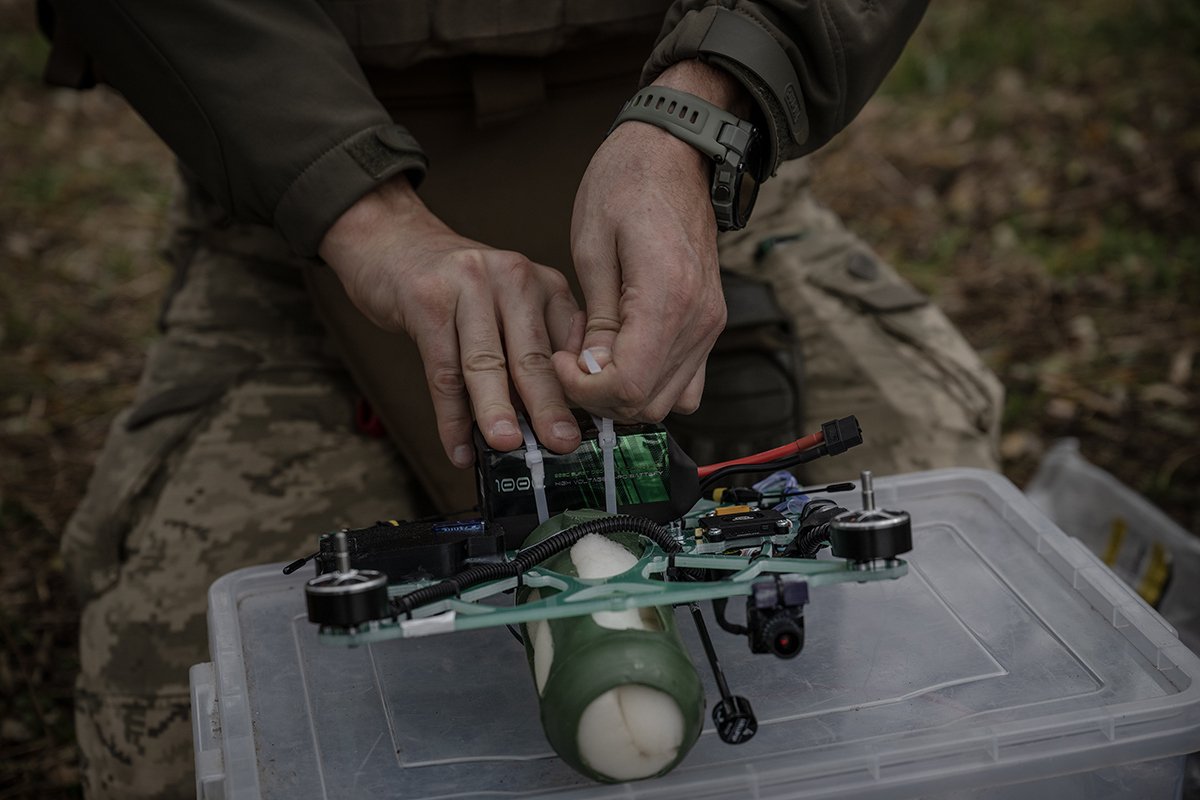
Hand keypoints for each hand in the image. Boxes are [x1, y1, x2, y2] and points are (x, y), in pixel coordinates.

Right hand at [319, 176, 583, 466]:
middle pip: (533, 356)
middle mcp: (513, 278)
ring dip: (496, 411)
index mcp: (545, 284)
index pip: (569, 348)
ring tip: (507, 447)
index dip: (578, 394)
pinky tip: (459, 448)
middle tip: (561, 445)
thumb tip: (549, 422)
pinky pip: (442, 371)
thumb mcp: (510, 306)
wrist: (393, 241)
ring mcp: (468, 285)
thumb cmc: (457, 287)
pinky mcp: (427, 300)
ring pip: (486, 363)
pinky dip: (451, 417)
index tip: (586, 433)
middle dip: (548, 407)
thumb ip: (534, 350)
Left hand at [554, 60, 750, 420]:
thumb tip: (594, 373)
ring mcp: (710, 324)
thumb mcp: (592, 247)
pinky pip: (686, 380)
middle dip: (599, 396)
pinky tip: (621, 352)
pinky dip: (652, 382)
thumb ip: (596, 320)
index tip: (560, 361)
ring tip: (593, 354)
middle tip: (570, 360)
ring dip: (624, 392)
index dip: (585, 390)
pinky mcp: (710, 322)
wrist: (675, 150)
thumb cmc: (625, 183)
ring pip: (669, 401)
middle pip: (649, 404)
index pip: (629, 387)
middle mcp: (699, 320)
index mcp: (668, 298)